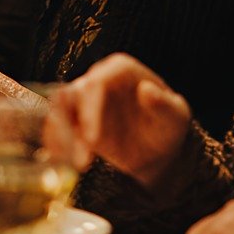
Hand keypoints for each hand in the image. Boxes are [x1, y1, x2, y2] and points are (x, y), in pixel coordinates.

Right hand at [52, 53, 191, 189]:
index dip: (90, 109)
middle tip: (79, 157)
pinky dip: (58, 144)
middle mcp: (97, 78)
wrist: (156, 150)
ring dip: (61, 137)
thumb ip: (164, 103)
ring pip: (59, 110)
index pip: (98, 82)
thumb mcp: (176, 116)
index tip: (92, 138)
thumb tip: (146, 90)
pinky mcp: (73, 118)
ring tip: (76, 164)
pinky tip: (68, 163)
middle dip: (70, 127)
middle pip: (72, 95)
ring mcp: (83, 98)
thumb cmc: (168, 126)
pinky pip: (57, 126)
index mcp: (121, 69)